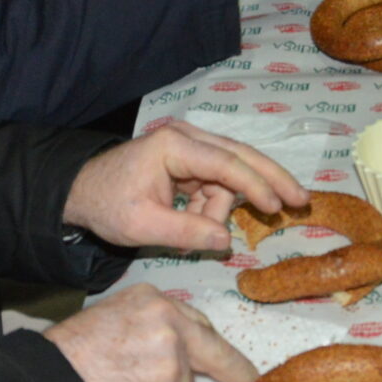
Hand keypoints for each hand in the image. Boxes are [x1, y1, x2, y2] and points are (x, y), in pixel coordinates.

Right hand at [47, 285, 257, 381]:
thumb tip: (174, 355)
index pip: (194, 322)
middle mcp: (168, 320)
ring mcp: (172, 354)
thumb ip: (147, 331)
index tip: (224, 356)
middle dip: (234, 369)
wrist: (51, 381)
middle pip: (213, 348)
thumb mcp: (112, 322)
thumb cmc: (69, 356)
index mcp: (152, 299)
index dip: (207, 344)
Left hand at [63, 118, 309, 251]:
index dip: (254, 185)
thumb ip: (186, 233)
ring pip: (229, 175)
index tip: (276, 206)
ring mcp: (189, 147)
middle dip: (272, 179)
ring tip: (206, 233)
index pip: (226, 163)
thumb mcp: (142, 226)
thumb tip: (227, 243)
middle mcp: (187, 138)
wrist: (81, 193)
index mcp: (174, 146)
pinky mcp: (189, 160)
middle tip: (301, 199)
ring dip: (225, 206)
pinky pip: (216, 182)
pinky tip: (207, 223)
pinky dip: (217, 205)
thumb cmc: (106, 206)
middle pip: (241, 155)